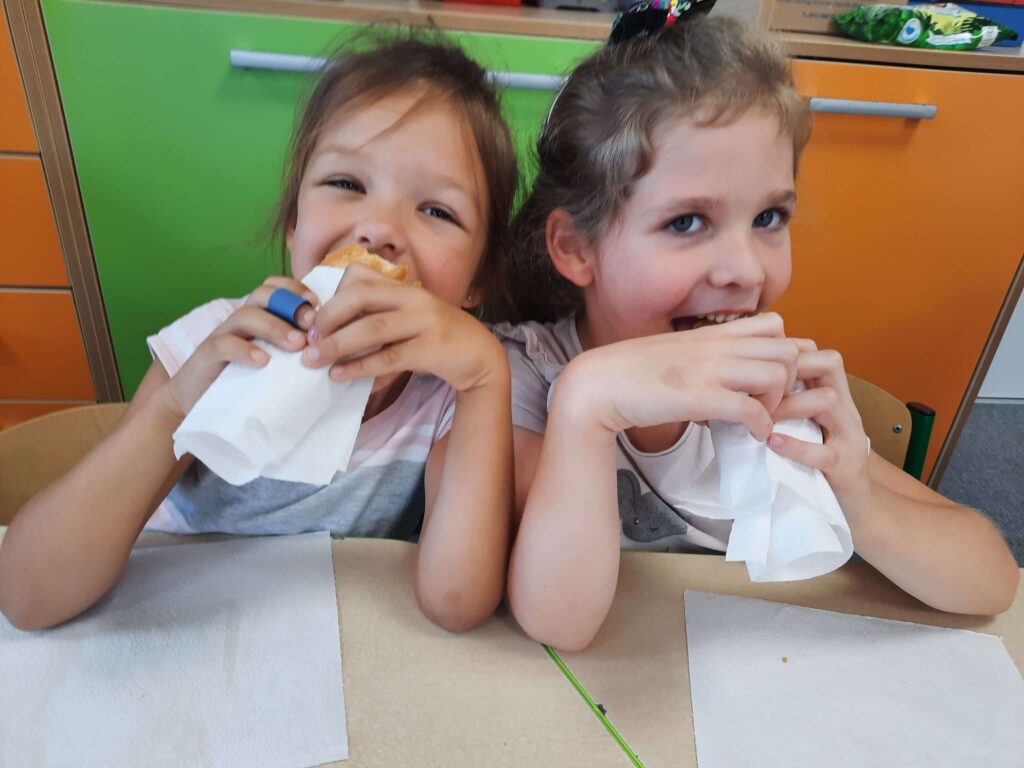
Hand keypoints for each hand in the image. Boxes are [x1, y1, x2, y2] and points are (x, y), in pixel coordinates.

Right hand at [160, 277, 318, 419]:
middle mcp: (239, 321)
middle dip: (290, 305)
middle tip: (312, 325)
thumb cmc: (243, 380)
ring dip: (274, 327)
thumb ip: (293, 350)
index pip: (274, 287)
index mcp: (256, 317)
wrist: (197, 402)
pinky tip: (263, 361)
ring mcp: (222, 335)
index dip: (295, 289)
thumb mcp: (273, 361)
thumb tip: (331, 349)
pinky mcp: (207, 355)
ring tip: (296, 344)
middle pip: (262, 295)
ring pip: (245, 316)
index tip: (318, 303)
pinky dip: (245, 350)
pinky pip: (224, 344)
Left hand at [301, 264, 504, 392]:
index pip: (360, 276)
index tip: (314, 318)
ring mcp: (424, 322)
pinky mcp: (431, 349)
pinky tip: (339, 374)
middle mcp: (414, 298)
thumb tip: (332, 329)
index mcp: (404, 287)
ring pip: (372, 328)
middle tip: (308, 337)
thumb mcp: (409, 315)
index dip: (332, 294)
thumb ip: (379, 314)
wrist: (479, 354)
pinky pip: (388, 358)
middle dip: (329, 316)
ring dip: (338, 344)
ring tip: (313, 359)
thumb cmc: (436, 337)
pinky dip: (359, 367)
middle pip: (361, 296)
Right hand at [559, 313, 799, 441]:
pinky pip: (753, 410)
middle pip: (788, 351)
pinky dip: (761, 426)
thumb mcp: (675, 353)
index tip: (768, 380)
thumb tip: (718, 375)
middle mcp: (717, 348)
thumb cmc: (630, 372)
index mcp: (712, 336)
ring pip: (778, 376)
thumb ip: (702, 358)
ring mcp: (710, 370)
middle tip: (770, 403)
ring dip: (777, 403)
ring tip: (760, 419)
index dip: (783, 354)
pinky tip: (751, 435)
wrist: (598, 383)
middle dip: (790, 381)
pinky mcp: (701, 397)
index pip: (774, 326)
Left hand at [766, 343, 872, 523]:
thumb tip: (741, 385)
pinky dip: (796, 446)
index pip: (820, 354)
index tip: (757, 366)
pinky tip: (772, 442)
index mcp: (835, 395)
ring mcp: (849, 437)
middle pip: (830, 365)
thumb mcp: (806, 425)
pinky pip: (824, 452)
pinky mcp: (845, 468)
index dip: (790, 352)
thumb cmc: (821, 458)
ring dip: (790, 405)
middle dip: (790, 370)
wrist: (856, 502)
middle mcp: (846, 409)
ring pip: (829, 401)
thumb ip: (786, 403)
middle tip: (757, 387)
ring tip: (763, 417)